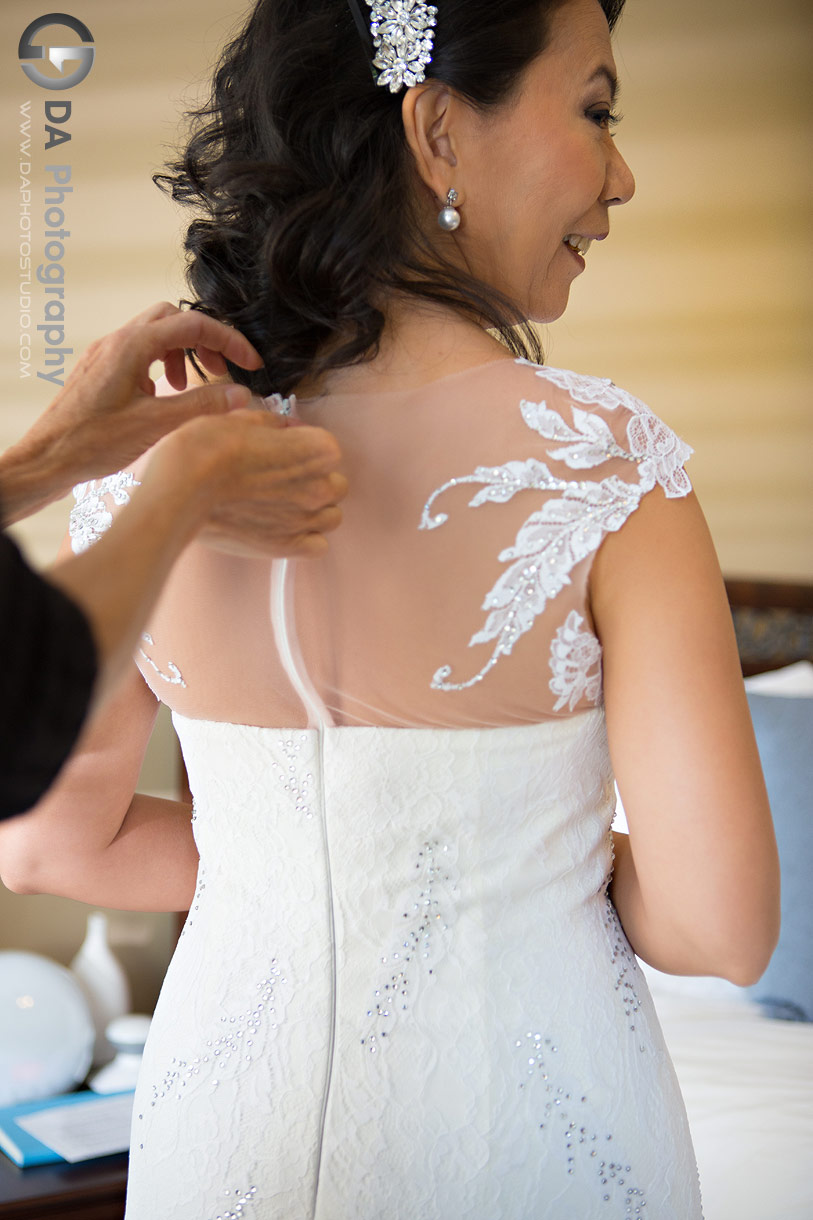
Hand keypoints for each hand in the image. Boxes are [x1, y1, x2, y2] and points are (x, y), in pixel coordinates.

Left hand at [0, 303, 262, 524]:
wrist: (46, 459)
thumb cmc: (92, 443)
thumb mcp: (155, 425)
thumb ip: (201, 405)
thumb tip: (240, 395)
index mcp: (131, 347)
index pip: (193, 325)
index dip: (229, 342)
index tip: (250, 363)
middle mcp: (116, 342)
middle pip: (174, 320)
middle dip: (205, 342)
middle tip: (222, 373)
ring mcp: (105, 354)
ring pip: (155, 335)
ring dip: (182, 355)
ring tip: (189, 389)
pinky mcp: (100, 370)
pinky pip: (138, 354)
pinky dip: (161, 367)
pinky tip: (162, 398)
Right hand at [147, 409, 347, 557]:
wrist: (183, 489)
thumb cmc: (208, 449)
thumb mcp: (242, 419)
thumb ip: (273, 424)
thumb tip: (283, 427)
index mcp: (318, 449)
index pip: (327, 450)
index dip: (303, 449)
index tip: (282, 451)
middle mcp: (321, 485)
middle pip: (335, 486)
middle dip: (314, 482)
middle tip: (282, 481)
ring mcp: (306, 519)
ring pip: (330, 517)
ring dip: (313, 512)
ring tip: (281, 507)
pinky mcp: (288, 547)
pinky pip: (317, 547)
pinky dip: (305, 540)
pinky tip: (283, 529)